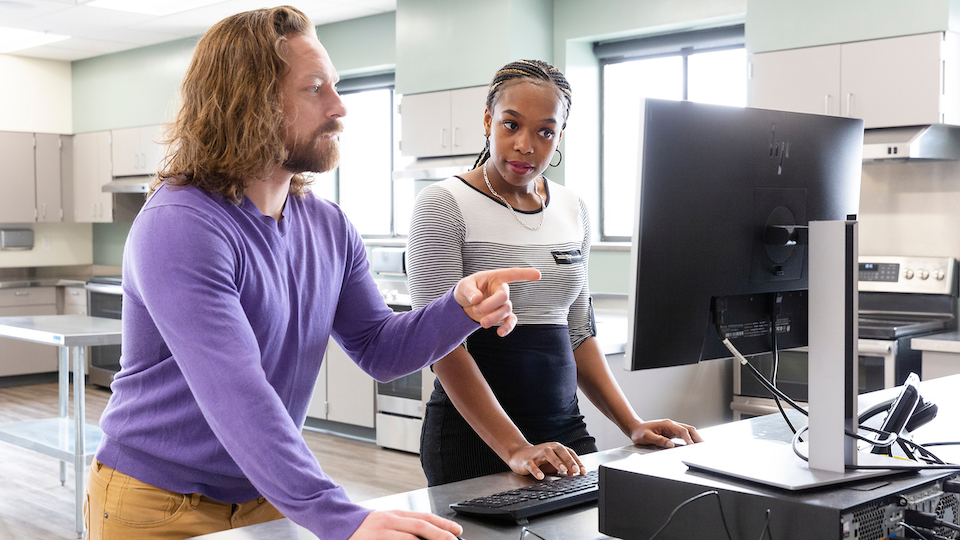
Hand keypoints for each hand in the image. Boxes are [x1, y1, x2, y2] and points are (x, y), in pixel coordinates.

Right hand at [347, 509, 461, 539]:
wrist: (338, 524)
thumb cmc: (366, 528)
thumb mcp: (387, 523)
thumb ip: (406, 528)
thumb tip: (429, 534)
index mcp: (395, 515)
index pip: (424, 517)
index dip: (443, 524)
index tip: (458, 531)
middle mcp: (389, 521)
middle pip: (420, 527)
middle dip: (440, 535)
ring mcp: (380, 532)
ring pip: (409, 539)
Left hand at [455, 267, 540, 336]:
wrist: (464, 305)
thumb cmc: (466, 290)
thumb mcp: (463, 286)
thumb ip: (470, 291)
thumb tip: (477, 299)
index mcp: (495, 278)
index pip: (512, 274)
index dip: (525, 274)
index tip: (538, 274)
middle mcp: (502, 290)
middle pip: (504, 297)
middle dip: (490, 305)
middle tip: (476, 310)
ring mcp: (503, 304)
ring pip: (506, 310)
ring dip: (493, 317)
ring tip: (481, 322)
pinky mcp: (502, 316)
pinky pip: (510, 321)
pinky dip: (507, 328)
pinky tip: (500, 333)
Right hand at [506, 442, 585, 479]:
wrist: (518, 454)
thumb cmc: (539, 458)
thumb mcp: (553, 462)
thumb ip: (564, 466)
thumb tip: (575, 473)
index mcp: (556, 448)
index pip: (569, 453)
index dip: (577, 461)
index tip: (583, 471)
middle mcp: (548, 449)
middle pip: (560, 451)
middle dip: (569, 460)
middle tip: (576, 470)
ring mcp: (537, 454)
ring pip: (548, 454)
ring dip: (556, 461)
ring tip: (562, 470)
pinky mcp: (527, 461)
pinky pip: (532, 465)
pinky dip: (536, 470)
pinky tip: (540, 476)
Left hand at [629, 419, 702, 447]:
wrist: (635, 428)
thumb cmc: (640, 432)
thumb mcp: (647, 437)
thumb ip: (659, 440)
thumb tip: (671, 445)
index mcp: (667, 424)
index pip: (682, 431)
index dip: (688, 439)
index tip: (692, 446)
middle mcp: (671, 425)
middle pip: (689, 429)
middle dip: (697, 437)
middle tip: (704, 446)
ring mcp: (672, 429)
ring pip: (688, 432)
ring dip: (695, 438)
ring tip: (702, 447)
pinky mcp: (672, 433)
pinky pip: (684, 435)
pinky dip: (690, 440)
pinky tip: (694, 445)